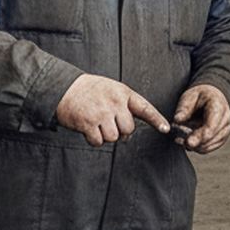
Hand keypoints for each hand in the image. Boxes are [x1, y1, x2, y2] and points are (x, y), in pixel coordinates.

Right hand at [55, 74, 169, 146]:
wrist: (64, 88)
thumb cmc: (90, 90)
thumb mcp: (112, 89)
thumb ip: (125, 105)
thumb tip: (129, 131)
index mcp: (123, 93)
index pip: (144, 107)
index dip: (156, 119)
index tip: (166, 128)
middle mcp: (114, 102)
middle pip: (128, 130)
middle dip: (120, 132)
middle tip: (109, 124)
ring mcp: (101, 113)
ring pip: (114, 138)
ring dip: (105, 136)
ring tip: (96, 124)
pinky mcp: (88, 123)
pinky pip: (98, 142)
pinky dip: (93, 140)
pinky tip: (88, 129)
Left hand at [172, 84, 229, 152]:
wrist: (212, 98)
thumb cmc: (199, 97)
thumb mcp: (190, 96)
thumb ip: (184, 108)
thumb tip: (177, 120)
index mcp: (218, 106)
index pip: (212, 125)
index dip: (200, 136)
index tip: (188, 142)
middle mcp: (225, 119)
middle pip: (211, 137)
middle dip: (195, 142)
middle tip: (178, 141)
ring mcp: (225, 130)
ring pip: (209, 145)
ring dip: (194, 146)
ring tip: (179, 140)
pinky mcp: (221, 138)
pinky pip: (208, 148)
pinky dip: (197, 148)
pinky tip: (186, 142)